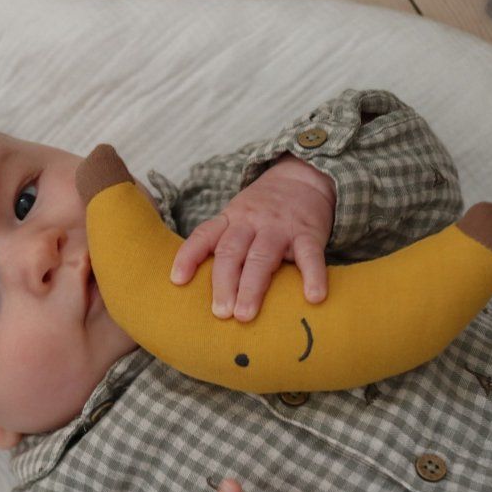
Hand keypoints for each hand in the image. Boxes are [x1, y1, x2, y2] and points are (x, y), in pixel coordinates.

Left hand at [169, 154, 335, 321]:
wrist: (305, 176)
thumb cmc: (266, 210)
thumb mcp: (239, 216)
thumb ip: (225, 243)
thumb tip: (200, 288)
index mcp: (231, 218)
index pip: (204, 235)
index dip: (189, 256)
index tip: (177, 281)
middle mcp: (252, 222)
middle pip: (231, 252)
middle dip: (223, 284)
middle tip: (220, 313)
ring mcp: (280, 227)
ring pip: (262, 257)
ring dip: (252, 287)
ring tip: (244, 315)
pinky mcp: (309, 233)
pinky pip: (310, 256)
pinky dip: (313, 276)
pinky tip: (313, 297)